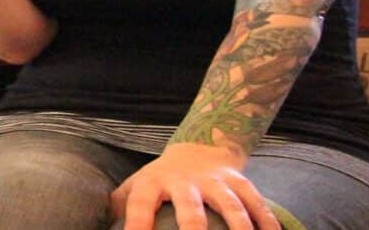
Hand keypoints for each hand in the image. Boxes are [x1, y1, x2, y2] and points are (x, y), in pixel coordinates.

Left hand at [111, 144, 279, 229]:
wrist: (199, 147)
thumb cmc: (160, 179)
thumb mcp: (135, 186)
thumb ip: (117, 206)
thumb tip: (101, 226)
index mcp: (154, 183)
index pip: (140, 204)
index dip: (137, 224)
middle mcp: (186, 182)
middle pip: (190, 207)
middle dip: (193, 228)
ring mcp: (216, 182)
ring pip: (230, 206)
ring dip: (239, 228)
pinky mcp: (240, 183)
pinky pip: (257, 204)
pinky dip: (267, 222)